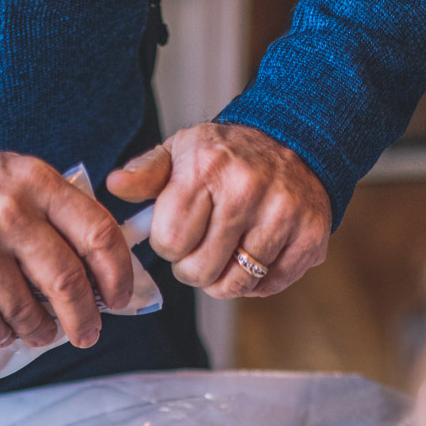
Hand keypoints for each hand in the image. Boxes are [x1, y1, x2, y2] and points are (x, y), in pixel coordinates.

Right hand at [0, 141, 133, 348]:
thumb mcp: (10, 177)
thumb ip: (55, 212)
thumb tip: (101, 268)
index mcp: (33, 182)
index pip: (97, 233)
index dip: (117, 274)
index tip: (119, 298)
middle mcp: (7, 212)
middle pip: (68, 281)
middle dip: (84, 319)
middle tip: (86, 334)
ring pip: (29, 312)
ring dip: (40, 331)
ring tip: (38, 331)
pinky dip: (2, 334)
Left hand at [107, 122, 330, 298]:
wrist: (295, 139)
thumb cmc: (227, 155)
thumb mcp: (181, 151)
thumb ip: (145, 173)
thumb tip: (115, 185)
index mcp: (208, 168)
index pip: (169, 243)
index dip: (170, 245)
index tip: (181, 230)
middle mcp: (247, 190)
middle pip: (199, 271)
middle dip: (194, 267)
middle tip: (204, 245)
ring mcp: (283, 215)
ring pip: (235, 285)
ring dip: (225, 278)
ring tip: (228, 251)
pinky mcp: (310, 237)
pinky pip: (269, 286)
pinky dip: (258, 280)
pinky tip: (256, 253)